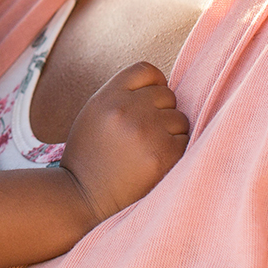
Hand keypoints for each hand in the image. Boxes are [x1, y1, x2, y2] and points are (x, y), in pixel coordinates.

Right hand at [59, 61, 188, 222]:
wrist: (83, 197)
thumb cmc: (91, 154)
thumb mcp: (95, 113)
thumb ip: (123, 95)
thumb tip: (162, 86)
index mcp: (108, 96)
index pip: (147, 70)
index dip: (152, 85)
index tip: (147, 102)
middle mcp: (127, 110)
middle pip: (167, 94)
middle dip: (161, 111)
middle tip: (144, 133)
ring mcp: (147, 132)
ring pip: (180, 117)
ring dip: (170, 131)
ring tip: (148, 149)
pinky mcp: (163, 156)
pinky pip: (185, 140)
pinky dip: (175, 150)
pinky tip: (155, 161)